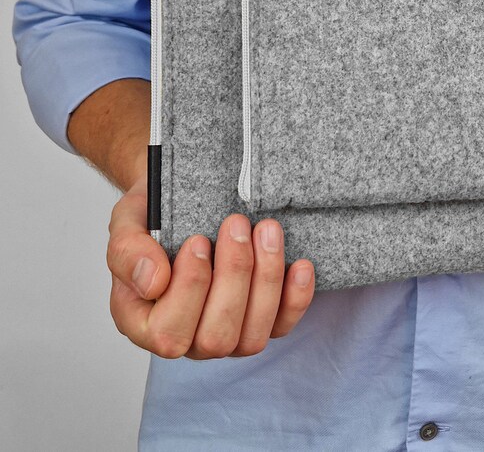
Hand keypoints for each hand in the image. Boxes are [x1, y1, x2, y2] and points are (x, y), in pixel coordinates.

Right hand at [107, 176, 314, 358]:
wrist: (180, 200)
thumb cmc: (152, 217)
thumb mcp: (126, 223)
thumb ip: (128, 252)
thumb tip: (153, 282)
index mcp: (144, 322)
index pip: (169, 333)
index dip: (190, 289)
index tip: (198, 241)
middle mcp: (186, 339)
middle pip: (217, 336)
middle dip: (235, 276)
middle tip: (236, 224)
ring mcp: (227, 334)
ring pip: (254, 335)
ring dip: (267, 279)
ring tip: (267, 229)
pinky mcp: (261, 321)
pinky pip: (283, 325)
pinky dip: (296, 298)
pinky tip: (301, 265)